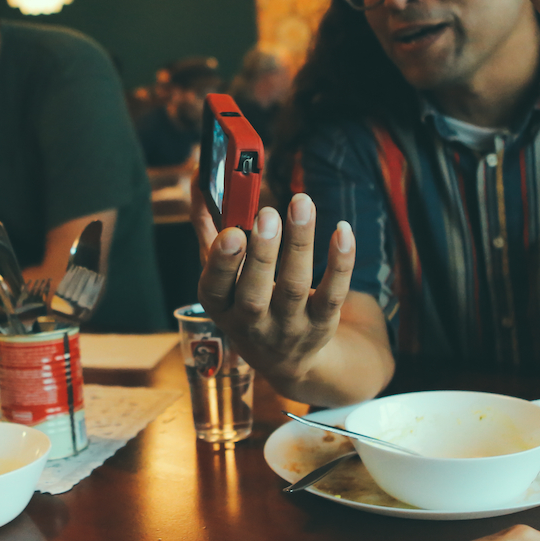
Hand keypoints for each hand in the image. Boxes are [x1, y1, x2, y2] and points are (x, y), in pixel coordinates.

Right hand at [192, 187, 354, 384]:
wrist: (285, 357)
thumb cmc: (246, 304)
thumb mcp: (222, 277)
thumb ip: (210, 230)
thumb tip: (199, 183)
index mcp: (220, 307)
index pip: (214, 289)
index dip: (222, 263)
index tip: (232, 232)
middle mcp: (251, 324)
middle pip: (254, 293)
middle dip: (262, 253)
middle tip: (267, 213)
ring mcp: (288, 327)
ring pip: (295, 286)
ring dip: (299, 243)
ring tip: (301, 203)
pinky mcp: (322, 323)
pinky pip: (333, 293)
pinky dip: (339, 261)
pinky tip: (341, 229)